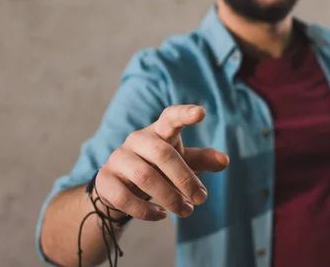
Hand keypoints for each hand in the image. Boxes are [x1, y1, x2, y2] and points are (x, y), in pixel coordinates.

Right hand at [95, 105, 229, 220]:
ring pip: (145, 176)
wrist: (121, 187)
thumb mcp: (183, 162)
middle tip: (201, 198)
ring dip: (169, 197)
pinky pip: (125, 197)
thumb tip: (224, 161)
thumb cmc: (160, 168)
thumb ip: (203, 159)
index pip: (170, 117)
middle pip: (163, 153)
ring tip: (186, 211)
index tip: (202, 113)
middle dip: (185, 178)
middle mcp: (137, 139)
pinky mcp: (105, 179)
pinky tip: (161, 216)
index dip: (185, 114)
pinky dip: (145, 210)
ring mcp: (118, 158)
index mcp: (159, 131)